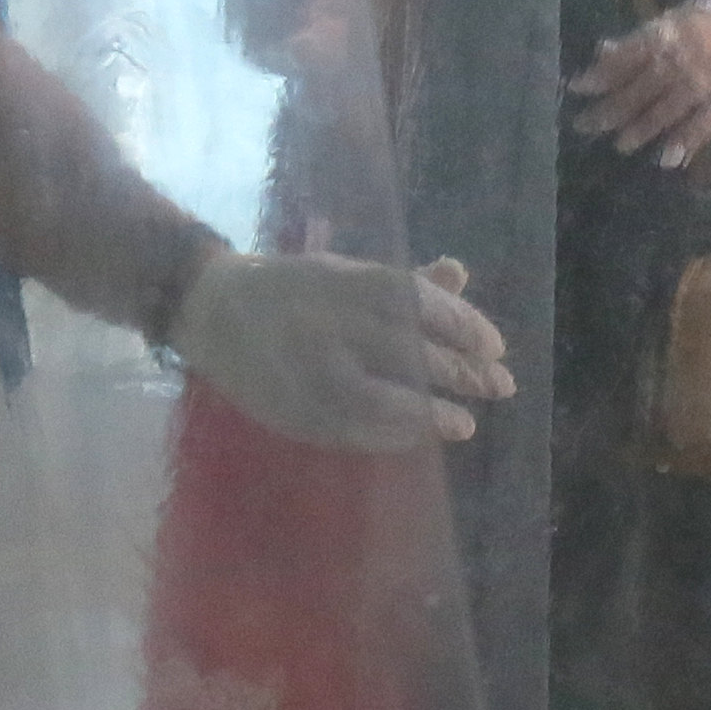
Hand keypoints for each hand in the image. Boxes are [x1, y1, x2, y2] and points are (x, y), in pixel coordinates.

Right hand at [172, 247, 513, 449]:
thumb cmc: (292, 288)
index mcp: (343, 281)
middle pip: (409, 350)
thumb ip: (404, 281)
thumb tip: (459, 275)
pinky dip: (390, 434)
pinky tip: (419, 436)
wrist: (210, 308)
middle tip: (500, 386)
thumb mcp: (346, 273)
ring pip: (380, 396)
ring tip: (466, 423)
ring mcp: (306, 369)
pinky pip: (348, 428)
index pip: (418, 302)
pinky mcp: (289, 406)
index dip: (464, 326)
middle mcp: (327, 322)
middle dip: (461, 372)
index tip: (497, 347)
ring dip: (430, 414)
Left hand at [569, 0, 710, 164]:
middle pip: (642, 83)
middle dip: (612, 106)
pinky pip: (702, 126)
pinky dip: (683, 142)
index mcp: (675, 27)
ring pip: (668, 107)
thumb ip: (644, 39)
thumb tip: (601, 49)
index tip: (576, 88)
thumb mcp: (684, 23)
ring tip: (620, 145)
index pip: (630, 52)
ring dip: (641, 128)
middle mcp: (689, 52)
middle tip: (585, 125)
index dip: (602, 71)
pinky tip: (665, 159)